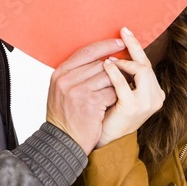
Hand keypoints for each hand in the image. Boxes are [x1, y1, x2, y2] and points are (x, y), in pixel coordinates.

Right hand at [46, 37, 124, 152]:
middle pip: (100, 64)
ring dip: (118, 83)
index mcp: (59, 73)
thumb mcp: (62, 90)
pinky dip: (117, 97)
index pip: (86, 51)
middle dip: (115, 68)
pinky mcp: (90, 103)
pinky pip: (112, 92)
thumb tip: (102, 58)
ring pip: (108, 77)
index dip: (105, 46)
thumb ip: (76, 73)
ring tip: (122, 89)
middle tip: (127, 70)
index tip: (119, 43)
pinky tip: (116, 103)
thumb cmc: (65, 116)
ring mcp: (78, 91)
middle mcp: (66, 80)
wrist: (62, 142)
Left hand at [95, 27, 165, 148]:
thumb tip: (115, 50)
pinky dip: (114, 73)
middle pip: (147, 64)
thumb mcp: (121, 93)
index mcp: (155, 93)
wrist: (104, 140)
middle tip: (123, 31)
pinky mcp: (133, 108)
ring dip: (125, 62)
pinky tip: (105, 65)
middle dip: (134, 46)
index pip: (147, 65)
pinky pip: (123, 84)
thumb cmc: (110, 115)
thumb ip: (125, 76)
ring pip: (142, 71)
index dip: (137, 48)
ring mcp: (147, 103)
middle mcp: (156, 97)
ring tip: (109, 58)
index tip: (125, 33)